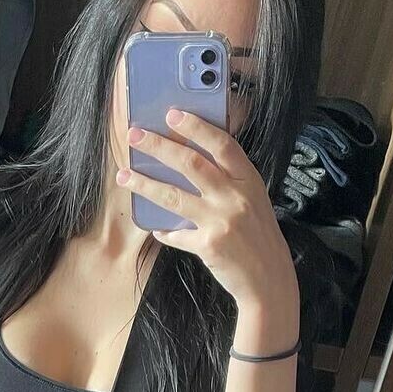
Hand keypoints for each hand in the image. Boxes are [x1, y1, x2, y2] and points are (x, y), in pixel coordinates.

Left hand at [117, 108, 297, 313]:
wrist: (269, 277)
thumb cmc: (258, 235)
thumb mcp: (253, 199)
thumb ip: (229, 180)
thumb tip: (190, 160)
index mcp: (248, 179)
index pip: (221, 144)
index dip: (195, 126)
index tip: (172, 114)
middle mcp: (235, 197)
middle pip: (191, 164)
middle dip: (159, 146)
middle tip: (135, 135)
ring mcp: (221, 221)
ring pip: (174, 196)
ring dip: (145, 184)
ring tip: (124, 176)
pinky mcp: (209, 245)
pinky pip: (176, 234)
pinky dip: (163, 231)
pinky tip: (154, 227)